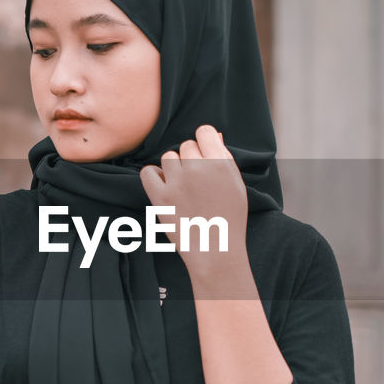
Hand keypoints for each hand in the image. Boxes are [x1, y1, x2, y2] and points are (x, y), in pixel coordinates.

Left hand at [139, 124, 247, 277]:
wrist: (216, 251)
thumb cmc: (229, 218)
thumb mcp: (236, 184)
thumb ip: (224, 157)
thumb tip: (212, 136)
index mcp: (219, 163)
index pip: (203, 132)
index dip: (204, 143)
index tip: (205, 157)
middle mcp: (198, 169)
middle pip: (186, 145)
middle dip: (191, 159)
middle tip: (197, 181)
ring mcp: (177, 183)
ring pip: (168, 156)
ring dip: (174, 168)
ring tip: (183, 187)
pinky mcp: (160, 198)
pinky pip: (148, 172)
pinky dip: (154, 177)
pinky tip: (165, 187)